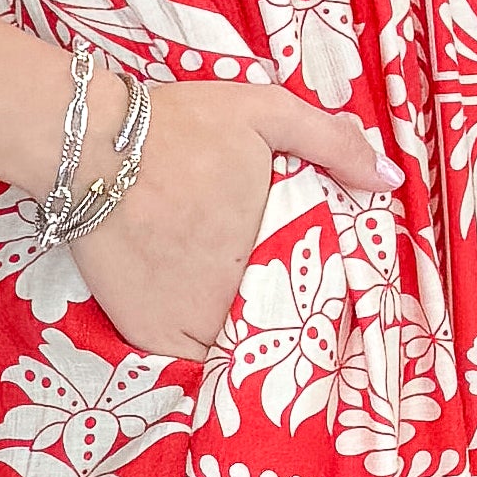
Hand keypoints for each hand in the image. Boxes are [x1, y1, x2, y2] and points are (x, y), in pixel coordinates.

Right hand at [65, 74, 382, 358]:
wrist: (88, 145)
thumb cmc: (179, 126)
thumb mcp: (264, 113)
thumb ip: (332, 142)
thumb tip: (389, 180)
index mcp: (269, 254)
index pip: (307, 303)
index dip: (307, 302)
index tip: (303, 294)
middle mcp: (230, 299)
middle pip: (266, 330)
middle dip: (272, 322)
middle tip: (267, 300)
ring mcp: (184, 323)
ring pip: (226, 349)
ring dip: (233, 340)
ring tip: (231, 319)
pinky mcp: (145, 333)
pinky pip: (183, 363)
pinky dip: (192, 355)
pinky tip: (192, 324)